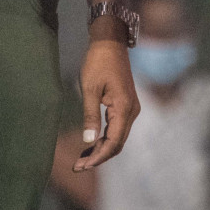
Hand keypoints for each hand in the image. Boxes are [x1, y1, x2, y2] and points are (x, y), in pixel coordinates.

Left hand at [73, 34, 138, 170]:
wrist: (110, 42)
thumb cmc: (98, 62)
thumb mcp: (90, 88)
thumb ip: (90, 115)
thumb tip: (88, 140)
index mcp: (124, 108)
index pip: (114, 142)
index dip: (98, 156)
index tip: (82, 166)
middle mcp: (132, 111)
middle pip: (117, 143)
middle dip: (99, 157)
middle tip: (78, 167)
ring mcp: (130, 108)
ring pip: (117, 137)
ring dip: (101, 149)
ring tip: (81, 160)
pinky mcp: (125, 105)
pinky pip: (117, 128)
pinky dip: (104, 138)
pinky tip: (91, 145)